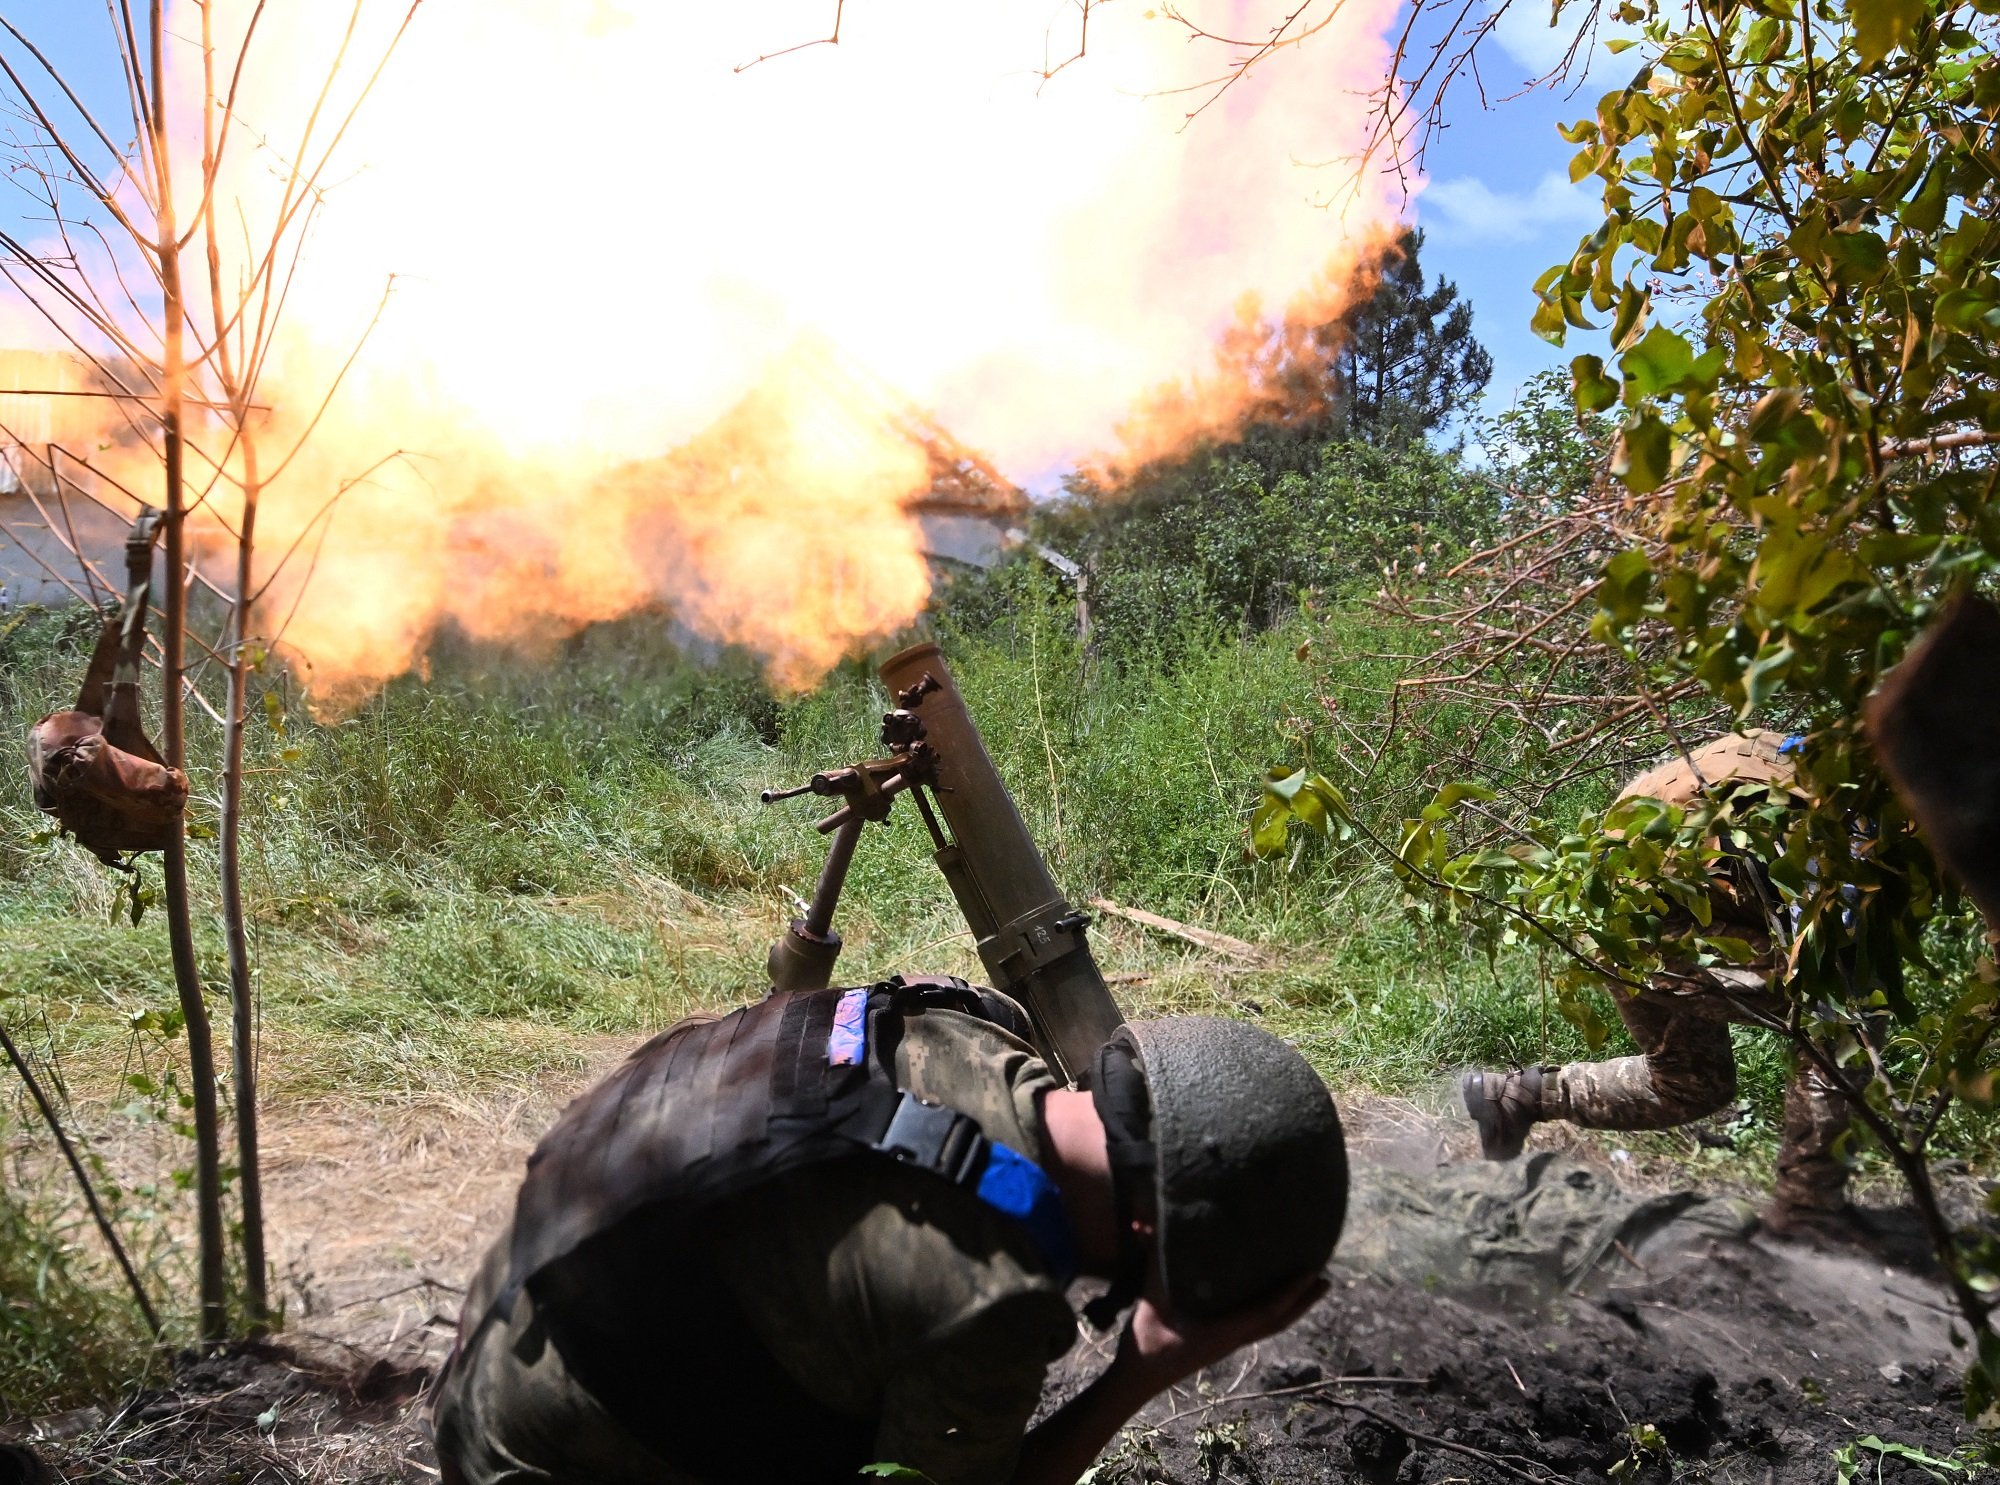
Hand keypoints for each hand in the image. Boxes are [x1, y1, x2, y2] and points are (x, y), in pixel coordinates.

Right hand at [1117, 1273, 1329, 1390]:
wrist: (1140, 1374)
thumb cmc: (1148, 1338)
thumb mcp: (1151, 1295)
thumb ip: (1152, 1258)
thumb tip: (1142, 1221)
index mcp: (1222, 1331)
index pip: (1265, 1313)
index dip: (1290, 1294)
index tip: (1310, 1273)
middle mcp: (1234, 1339)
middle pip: (1279, 1322)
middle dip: (1303, 1301)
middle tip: (1326, 1279)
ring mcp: (1231, 1343)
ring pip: (1272, 1326)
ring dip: (1296, 1308)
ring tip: (1315, 1287)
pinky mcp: (1225, 1343)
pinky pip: (1259, 1326)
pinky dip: (1277, 1312)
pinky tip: (1280, 1300)